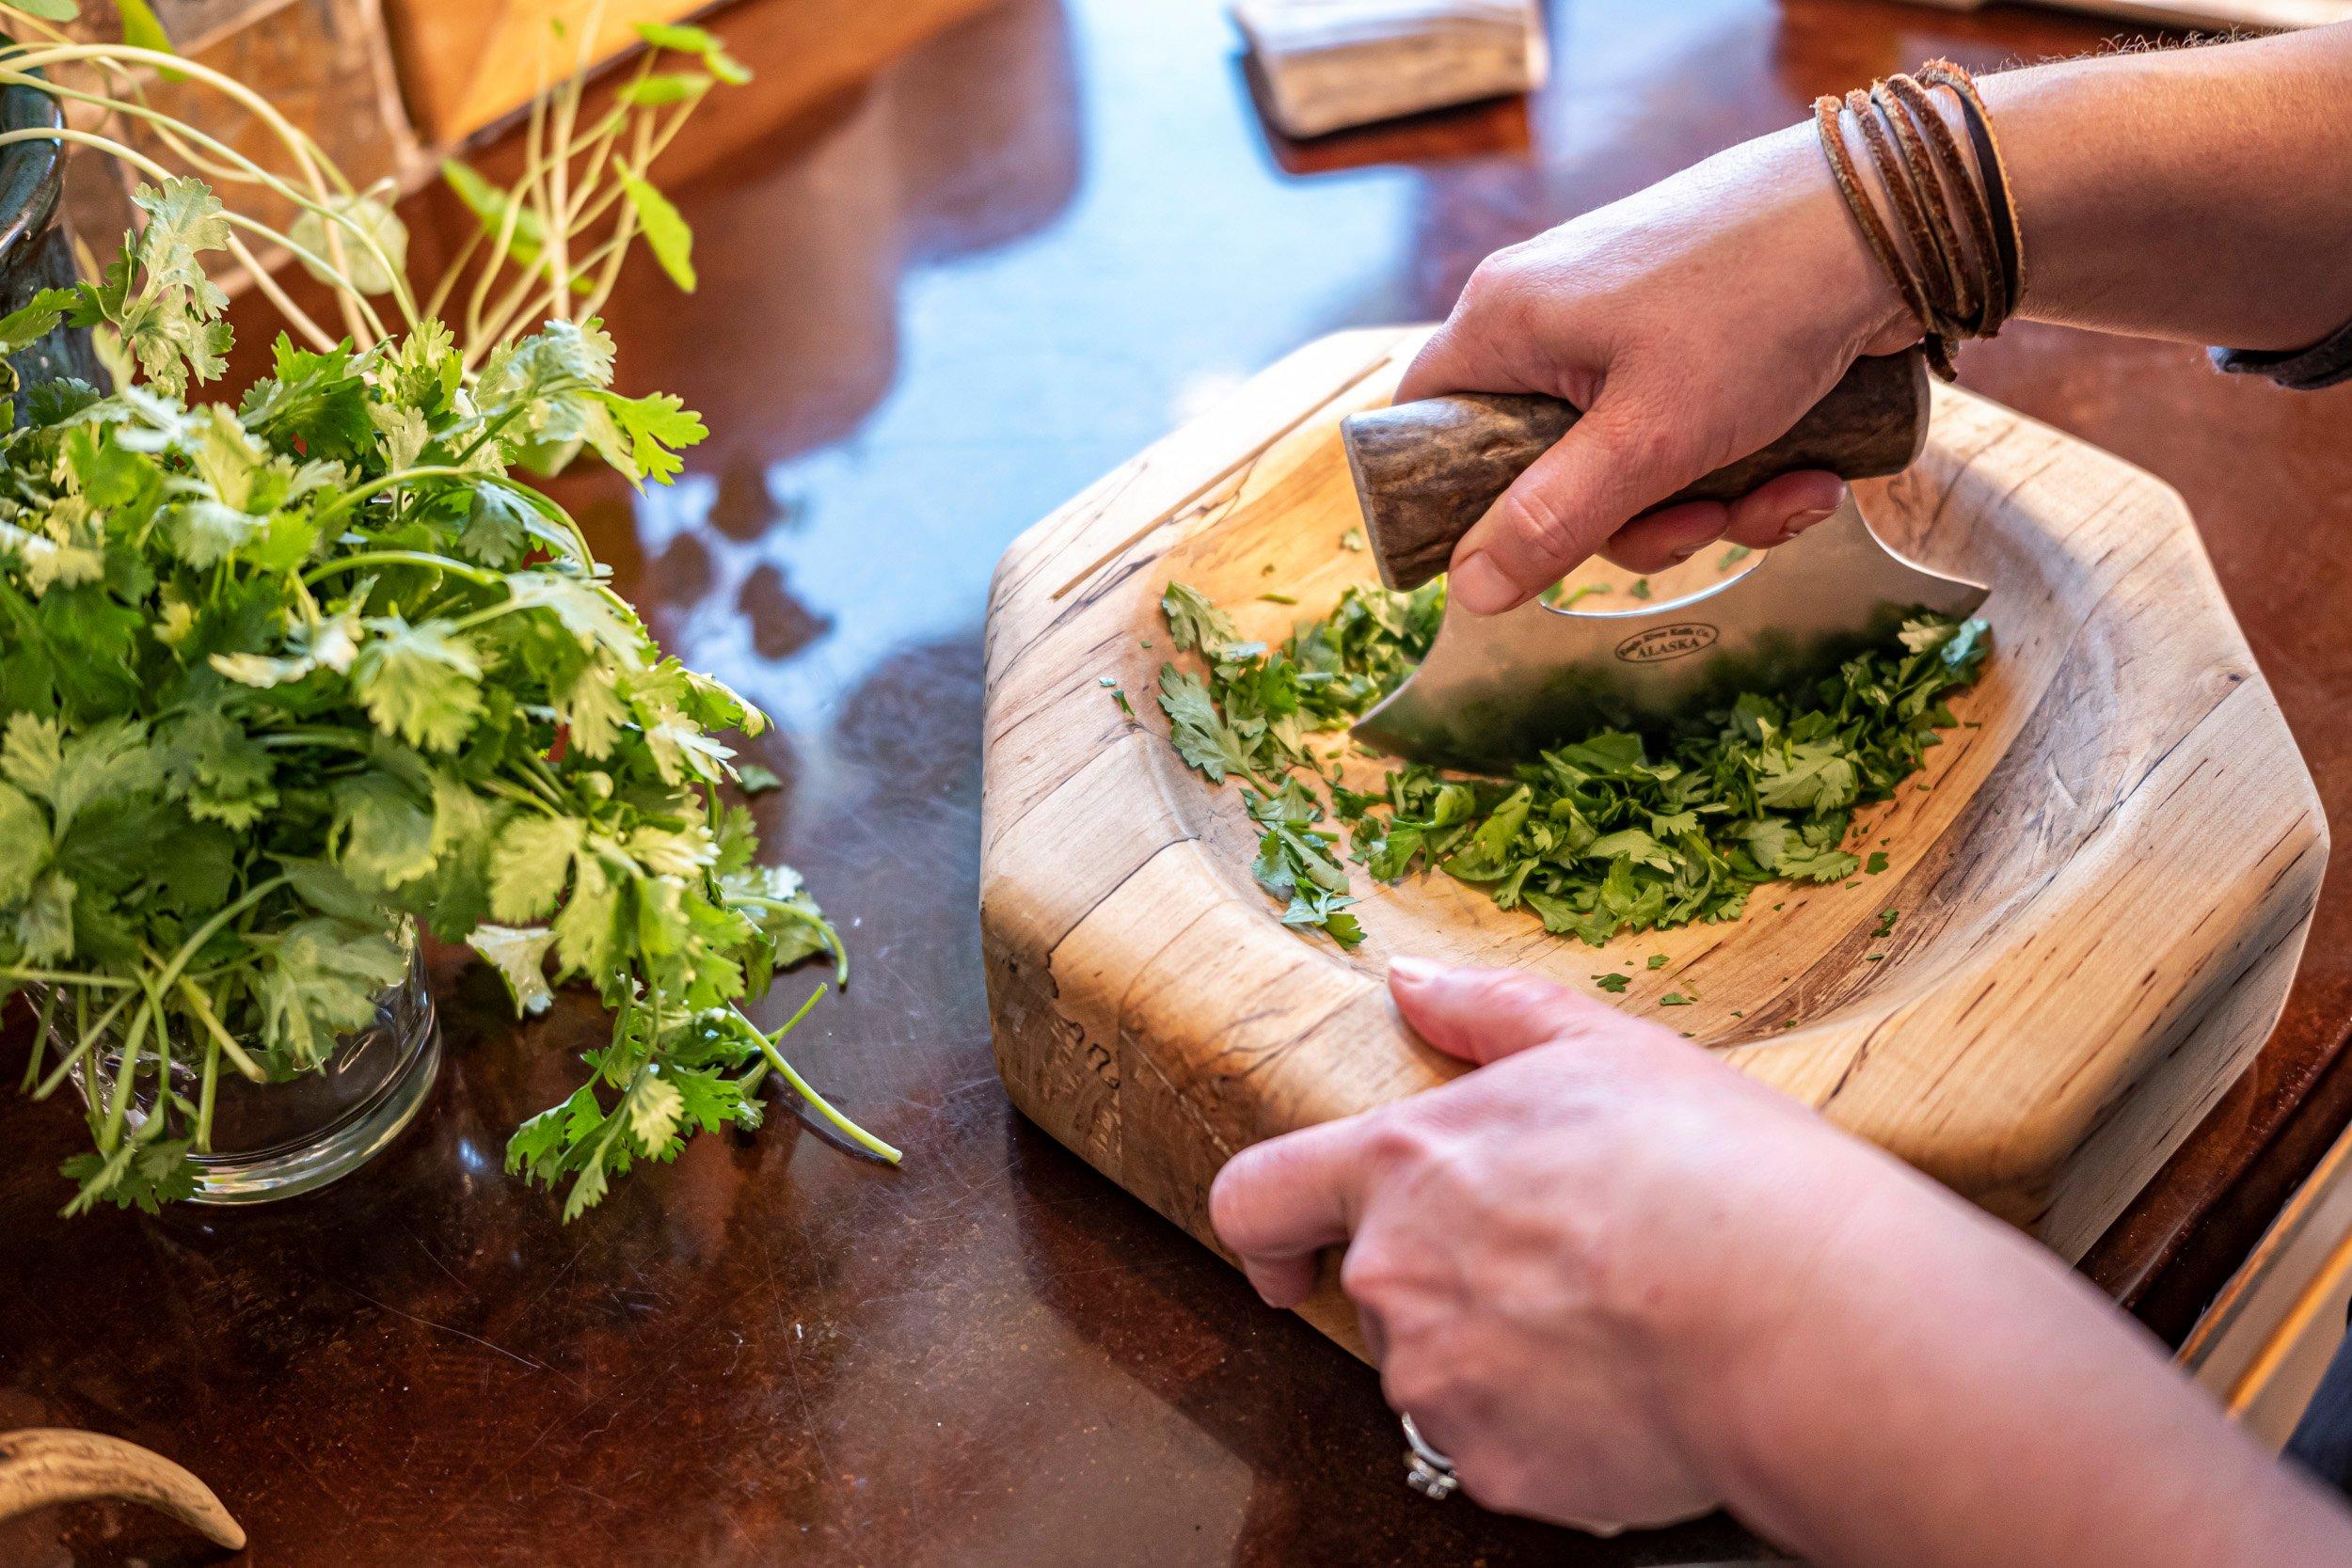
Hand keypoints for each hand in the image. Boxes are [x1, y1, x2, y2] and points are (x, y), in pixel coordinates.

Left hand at [1209, 961, 2351, 1564]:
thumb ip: (1485, 1012)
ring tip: (1613, 1330)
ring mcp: (1435, 1383)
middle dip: (1442, 1292)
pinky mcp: (1491, 1468)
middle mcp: (1392, 1278)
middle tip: (1556, 1278)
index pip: (1255, 1199)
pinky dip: (1548, 1433)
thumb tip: (1411, 982)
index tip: (1288, 1259)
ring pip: (1437, 1379)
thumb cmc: (1710, 1167)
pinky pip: (1498, 1453)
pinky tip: (1629, 1393)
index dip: (1265, 1233)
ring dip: (1498, 1362)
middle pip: (1371, 1298)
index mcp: (1402, 1164)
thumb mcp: (1600, 1046)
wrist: (1797, 1315)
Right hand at [1397, 124, 1917, 612]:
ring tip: (1789, 491)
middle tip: (1699, 523)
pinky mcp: (1695, 338)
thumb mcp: (1648, 440)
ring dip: (1710, 504)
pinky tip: (1811, 474)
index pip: (1424, 421)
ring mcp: (1626, 327)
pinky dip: (1744, 469)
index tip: (1516, 554)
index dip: (1453, 500)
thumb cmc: (1756, 305)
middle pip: (1541, 467)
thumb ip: (1553, 520)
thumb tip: (1464, 591)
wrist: (1900, 213)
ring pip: (1628, 464)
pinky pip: (1687, 436)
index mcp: (1507, 320)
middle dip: (1633, 521)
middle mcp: (1553, 317)